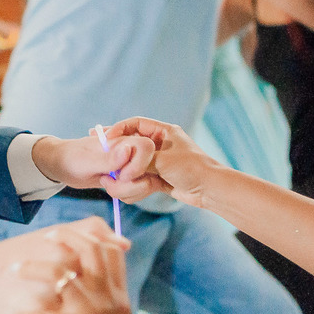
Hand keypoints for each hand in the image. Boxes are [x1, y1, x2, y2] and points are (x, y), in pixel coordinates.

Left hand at [32, 129, 165, 202]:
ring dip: (129, 192)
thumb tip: (128, 150)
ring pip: (147, 183)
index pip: (147, 147)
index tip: (120, 175)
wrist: (63, 164)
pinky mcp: (128, 178)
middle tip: (108, 183)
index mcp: (122, 141)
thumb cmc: (72, 158)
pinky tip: (111, 190)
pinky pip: (139, 190)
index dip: (140, 164)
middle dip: (133, 185)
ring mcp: (130, 166)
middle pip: (151, 170)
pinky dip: (129, 195)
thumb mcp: (87, 160)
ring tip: (106, 185)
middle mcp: (130, 152)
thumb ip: (108, 158)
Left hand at [40, 225, 151, 313]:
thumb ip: (108, 297)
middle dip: (62, 238)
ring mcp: (92, 312)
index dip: (87, 235)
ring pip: (58, 275)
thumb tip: (89, 281)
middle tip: (41, 236)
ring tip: (12, 270)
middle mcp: (107, 296)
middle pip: (86, 250)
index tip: (64, 233)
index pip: (108, 251)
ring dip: (30, 268)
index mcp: (117, 292)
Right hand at [102, 117, 220, 208]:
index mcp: (163, 132)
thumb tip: (120, 164)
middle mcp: (159, 144)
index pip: (135, 124)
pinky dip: (134, 183)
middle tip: (103, 156)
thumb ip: (139, 159)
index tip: (105, 139)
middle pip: (131, 144)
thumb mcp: (162, 160)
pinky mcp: (158, 177)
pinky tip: (129, 187)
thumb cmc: (191, 169)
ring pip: (133, 163)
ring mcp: (158, 161)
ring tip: (116, 176)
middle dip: (119, 153)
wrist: (210, 190)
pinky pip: (139, 178)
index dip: (118, 129)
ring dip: (127, 171)